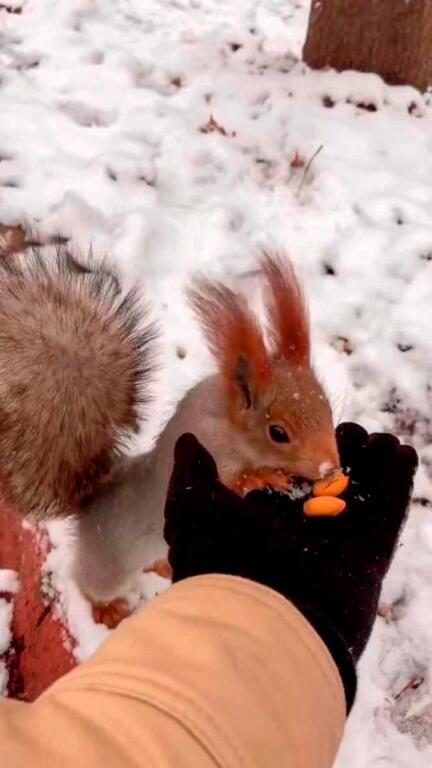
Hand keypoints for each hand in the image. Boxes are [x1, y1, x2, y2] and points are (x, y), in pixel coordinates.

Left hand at [164, 423, 417, 708]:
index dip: (296, 458)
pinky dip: (398, 481)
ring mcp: (336, 547)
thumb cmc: (221, 561)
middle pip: (327, 488)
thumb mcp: (191, 507)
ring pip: (362, 497)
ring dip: (374, 465)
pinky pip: (389, 512)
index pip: (283, 484)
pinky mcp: (368, 558)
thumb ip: (191, 471)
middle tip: (351, 431)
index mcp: (257, 525)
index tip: (308, 429)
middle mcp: (298, 536)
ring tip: (382, 437)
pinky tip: (402, 452)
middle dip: (341, 458)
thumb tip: (188, 441)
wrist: (263, 625)